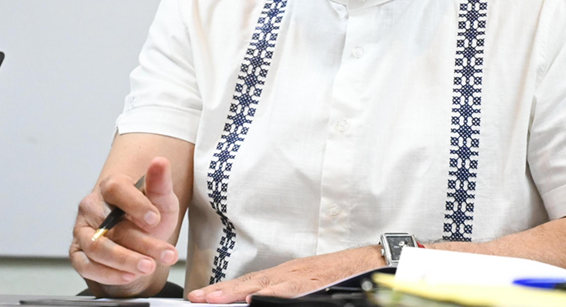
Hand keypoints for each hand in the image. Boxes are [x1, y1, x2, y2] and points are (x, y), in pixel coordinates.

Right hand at [71, 157, 180, 294]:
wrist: (138, 242)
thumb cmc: (148, 218)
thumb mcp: (162, 201)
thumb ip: (160, 183)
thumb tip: (160, 161)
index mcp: (111, 187)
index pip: (116, 189)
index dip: (135, 204)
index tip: (154, 218)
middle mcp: (92, 208)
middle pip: (111, 225)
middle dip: (142, 242)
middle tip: (164, 253)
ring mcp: (83, 231)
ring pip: (97, 248)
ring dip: (125, 261)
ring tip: (148, 266)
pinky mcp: (78, 254)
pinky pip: (87, 266)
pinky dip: (109, 274)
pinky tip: (129, 275)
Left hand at [188, 245, 384, 302]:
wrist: (368, 263)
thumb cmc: (338, 276)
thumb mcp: (306, 282)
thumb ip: (283, 292)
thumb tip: (257, 302)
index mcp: (283, 275)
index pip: (247, 283)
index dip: (223, 290)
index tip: (200, 296)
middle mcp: (287, 275)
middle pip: (248, 283)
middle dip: (221, 292)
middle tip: (197, 298)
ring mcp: (299, 279)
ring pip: (263, 286)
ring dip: (237, 292)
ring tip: (215, 299)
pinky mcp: (312, 285)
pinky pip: (289, 291)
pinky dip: (272, 295)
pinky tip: (255, 299)